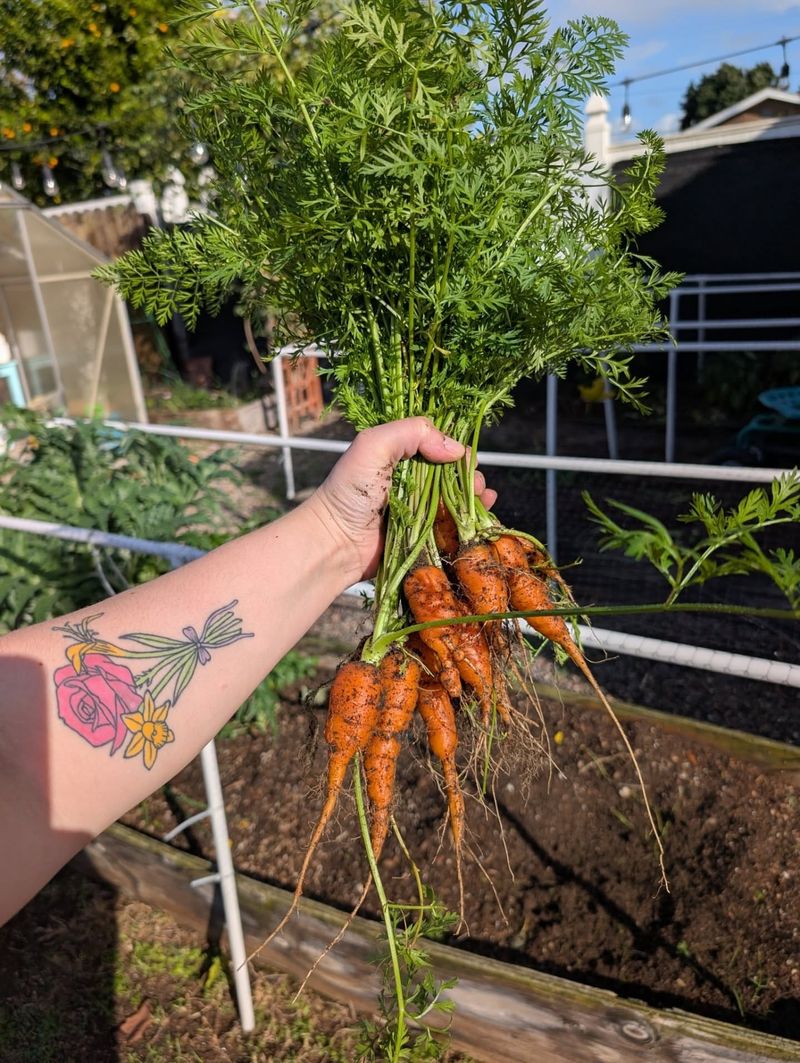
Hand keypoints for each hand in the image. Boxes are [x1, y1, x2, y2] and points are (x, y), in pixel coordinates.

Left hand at [309, 417, 496, 580]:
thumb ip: (412, 433)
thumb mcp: (373, 446)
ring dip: (475, 496)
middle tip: (475, 483)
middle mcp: (410, 481)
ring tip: (483, 497)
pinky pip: (452, 525)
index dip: (455, 449)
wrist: (335, 542)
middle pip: (451, 473)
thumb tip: (455, 449)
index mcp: (398, 455)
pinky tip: (483, 513)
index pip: (436, 445)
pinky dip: (470, 519)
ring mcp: (417, 510)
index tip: (467, 458)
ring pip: (456, 499)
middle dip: (469, 474)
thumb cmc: (349, 491)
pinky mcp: (422, 536)